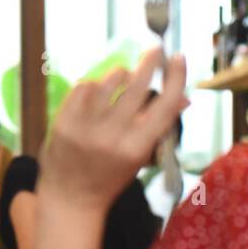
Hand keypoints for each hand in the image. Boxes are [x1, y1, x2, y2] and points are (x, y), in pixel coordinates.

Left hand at [38, 47, 187, 212]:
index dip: (175, 78)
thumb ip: (159, 128)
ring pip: (109, 82)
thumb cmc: (111, 177)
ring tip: (124, 75)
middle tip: (155, 49)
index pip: (164, 105)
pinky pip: (83, 87)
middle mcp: (112, 136)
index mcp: (137, 148)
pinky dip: (94, 84)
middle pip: (137, 86)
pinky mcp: (63, 122)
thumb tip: (184, 99)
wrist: (70, 199)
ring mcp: (85, 128)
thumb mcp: (140, 158)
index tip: (178, 58)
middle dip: (149, 62)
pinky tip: (97, 91)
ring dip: (121, 73)